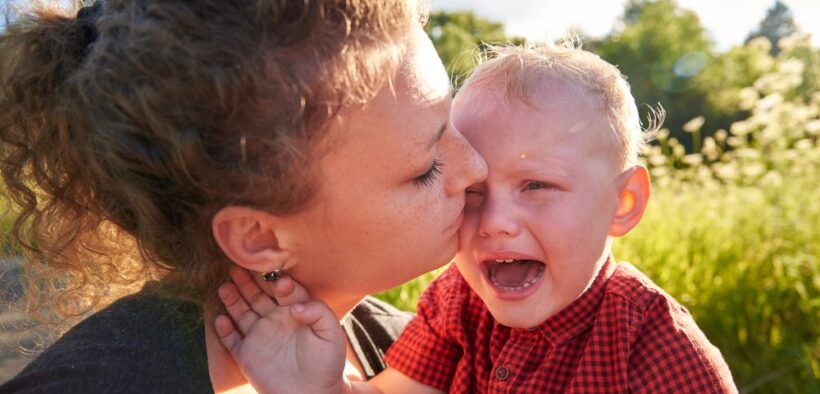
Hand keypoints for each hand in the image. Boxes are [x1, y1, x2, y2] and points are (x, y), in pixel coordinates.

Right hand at [214, 266, 347, 393]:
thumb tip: (295, 305)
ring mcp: (260, 336)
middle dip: (247, 282)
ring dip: (232, 299)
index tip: (279, 281)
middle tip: (237, 267)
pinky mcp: (247, 355)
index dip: (280, 283)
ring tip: (225, 286)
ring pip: (242, 313)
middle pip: (258, 295)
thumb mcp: (331, 334)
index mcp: (295, 312)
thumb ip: (319, 313)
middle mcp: (275, 320)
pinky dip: (224, 329)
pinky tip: (220, 318)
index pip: (284, 291)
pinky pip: (231, 339)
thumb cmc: (327, 363)